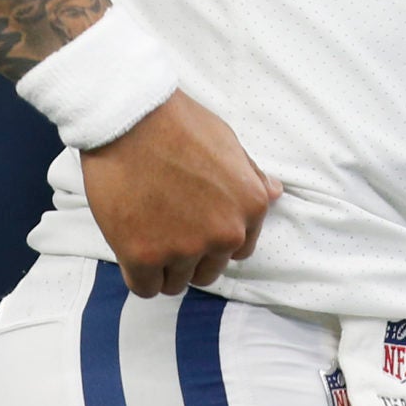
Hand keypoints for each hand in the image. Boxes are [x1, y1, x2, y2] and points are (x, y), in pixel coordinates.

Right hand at [80, 90, 282, 295]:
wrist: (129, 118)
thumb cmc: (178, 124)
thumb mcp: (229, 143)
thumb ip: (251, 176)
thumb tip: (275, 193)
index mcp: (251, 206)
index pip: (239, 251)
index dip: (213, 239)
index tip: (193, 221)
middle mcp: (225, 233)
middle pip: (209, 271)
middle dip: (190, 255)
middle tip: (166, 224)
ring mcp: (185, 248)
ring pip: (176, 283)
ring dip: (163, 265)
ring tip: (147, 229)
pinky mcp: (144, 257)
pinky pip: (146, 288)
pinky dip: (138, 273)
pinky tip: (131, 246)